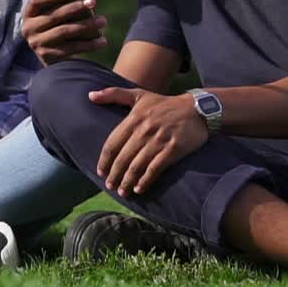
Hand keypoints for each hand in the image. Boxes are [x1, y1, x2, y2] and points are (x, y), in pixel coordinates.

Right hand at [21, 0, 107, 64]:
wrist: (49, 53)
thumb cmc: (55, 24)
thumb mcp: (52, 12)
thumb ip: (60, 4)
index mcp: (28, 13)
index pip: (36, 0)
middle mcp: (29, 29)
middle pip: (54, 16)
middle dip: (75, 7)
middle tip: (92, 1)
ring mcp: (38, 44)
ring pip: (64, 32)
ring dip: (86, 25)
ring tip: (102, 21)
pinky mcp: (49, 56)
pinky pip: (71, 48)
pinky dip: (89, 44)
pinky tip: (102, 40)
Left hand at [92, 87, 208, 196]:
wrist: (197, 109)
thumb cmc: (164, 104)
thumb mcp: (139, 95)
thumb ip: (113, 94)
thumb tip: (90, 96)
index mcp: (134, 118)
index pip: (112, 143)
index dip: (104, 160)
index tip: (100, 172)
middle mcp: (144, 130)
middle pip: (123, 158)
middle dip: (114, 175)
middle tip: (109, 186)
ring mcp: (159, 140)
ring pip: (137, 166)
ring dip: (127, 181)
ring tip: (122, 192)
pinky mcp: (173, 149)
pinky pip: (155, 169)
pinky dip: (145, 181)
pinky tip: (139, 189)